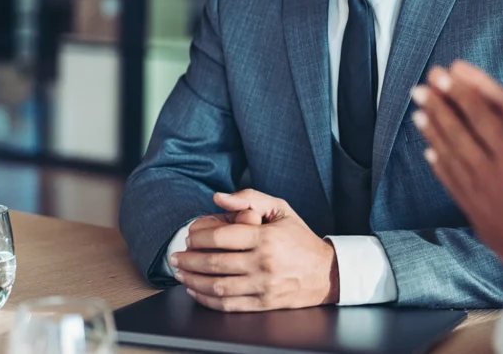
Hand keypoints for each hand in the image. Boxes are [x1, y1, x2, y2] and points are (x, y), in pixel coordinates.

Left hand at [170, 189, 339, 310]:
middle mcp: (264, 262)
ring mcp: (263, 286)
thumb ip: (250, 198)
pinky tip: (196, 291)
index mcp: (267, 237)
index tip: (189, 237)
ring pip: (217, 285)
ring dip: (192, 280)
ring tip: (180, 273)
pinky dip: (206, 299)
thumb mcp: (282, 210)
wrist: (325, 273)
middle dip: (189, 259)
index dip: (199, 237)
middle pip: (215, 262)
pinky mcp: (263, 304)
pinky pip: (227, 304)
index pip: (223, 237)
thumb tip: (219, 197)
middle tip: (176, 256)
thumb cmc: (301, 239)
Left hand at [412, 61, 502, 281]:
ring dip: (434, 133)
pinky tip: (431, 156)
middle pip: (458, 134)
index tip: (445, 74)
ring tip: (418, 114)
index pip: (482, 117)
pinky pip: (452, 184)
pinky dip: (440, 166)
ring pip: (449, 157)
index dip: (462, 93)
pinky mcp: (479, 217)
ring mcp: (481, 198)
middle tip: (420, 87)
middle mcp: (491, 175)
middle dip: (439, 108)